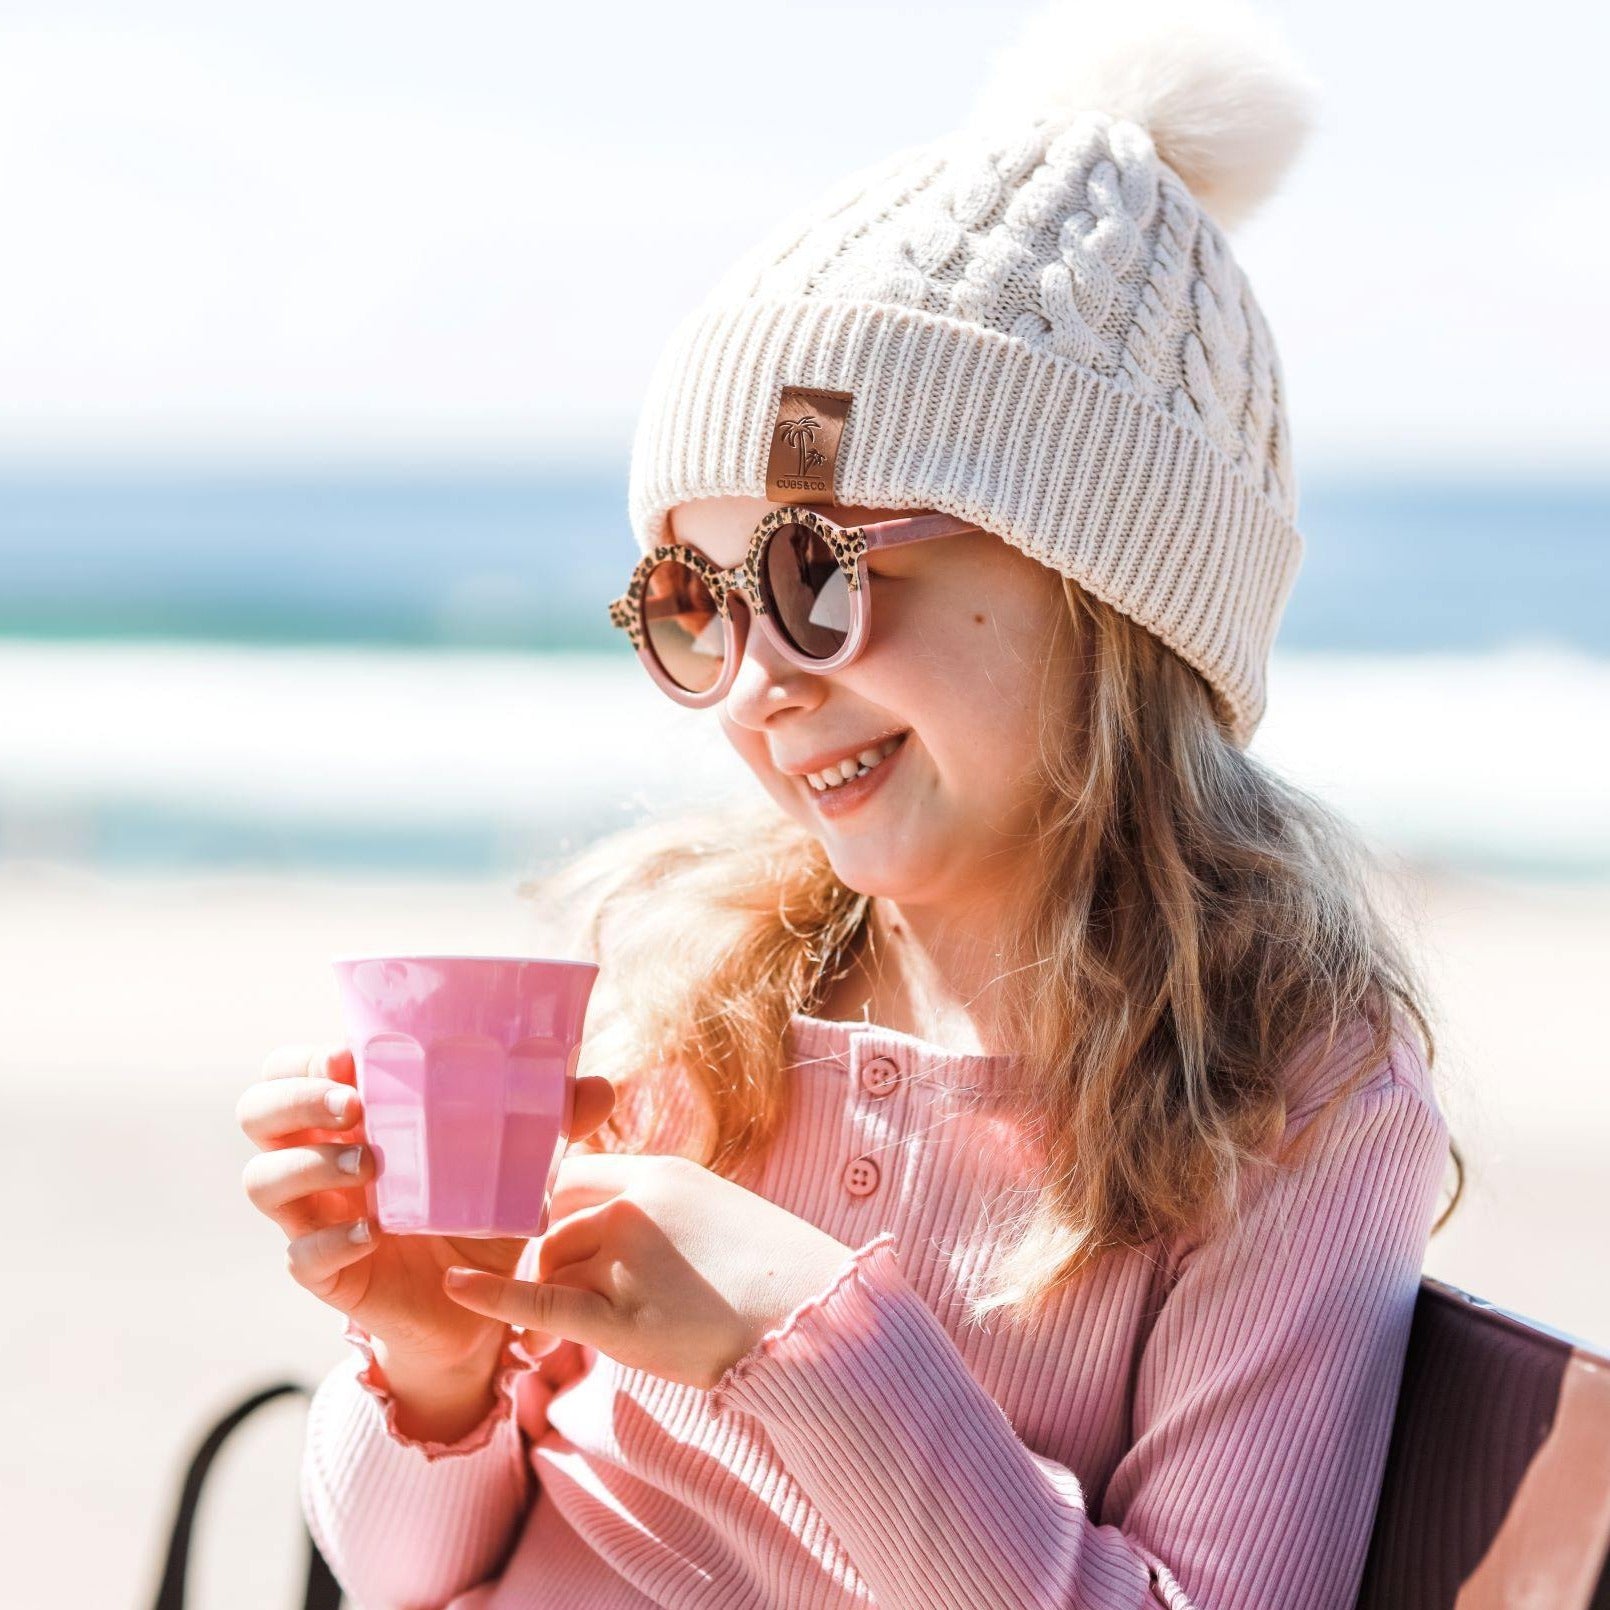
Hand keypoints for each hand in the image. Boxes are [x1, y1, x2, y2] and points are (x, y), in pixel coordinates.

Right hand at [237, 1042, 617, 1372]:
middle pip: (258, 1115)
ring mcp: (314, 1217)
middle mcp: (319, 1162)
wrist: (475, 1305)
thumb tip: (601, 1086)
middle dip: (294, 1099)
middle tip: (353, 1104)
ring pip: (262, 1179)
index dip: (303, 1058)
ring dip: (308, 1163)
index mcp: (352, 1119)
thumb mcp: (516, 1163)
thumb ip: (551, 1121)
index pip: (292, 1069)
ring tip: (373, 1164)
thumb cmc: (482, 1212)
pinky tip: (371, 1231)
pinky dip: (328, 1238)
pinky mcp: (326, 1274)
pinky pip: (299, 1254)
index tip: (348, 1054)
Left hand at [440, 1152, 856, 1390]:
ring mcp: (627, 1261)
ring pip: (552, 1268)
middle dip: (549, 1253)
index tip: (552, 1229)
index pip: (575, 1177)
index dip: (557, 1206)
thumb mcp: (717, 1212)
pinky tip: (456, 1291)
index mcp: (661, 1174)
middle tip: (575, 1285)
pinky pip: (543, 1305)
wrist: (818, 1322)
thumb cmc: (776, 1272)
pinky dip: (495, 1300)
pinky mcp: (622, 1321)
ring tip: (607, 1322)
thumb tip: (626, 1222)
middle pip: (552, 1221)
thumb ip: (662, 1209)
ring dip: (558, 1295)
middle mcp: (636, 1207)